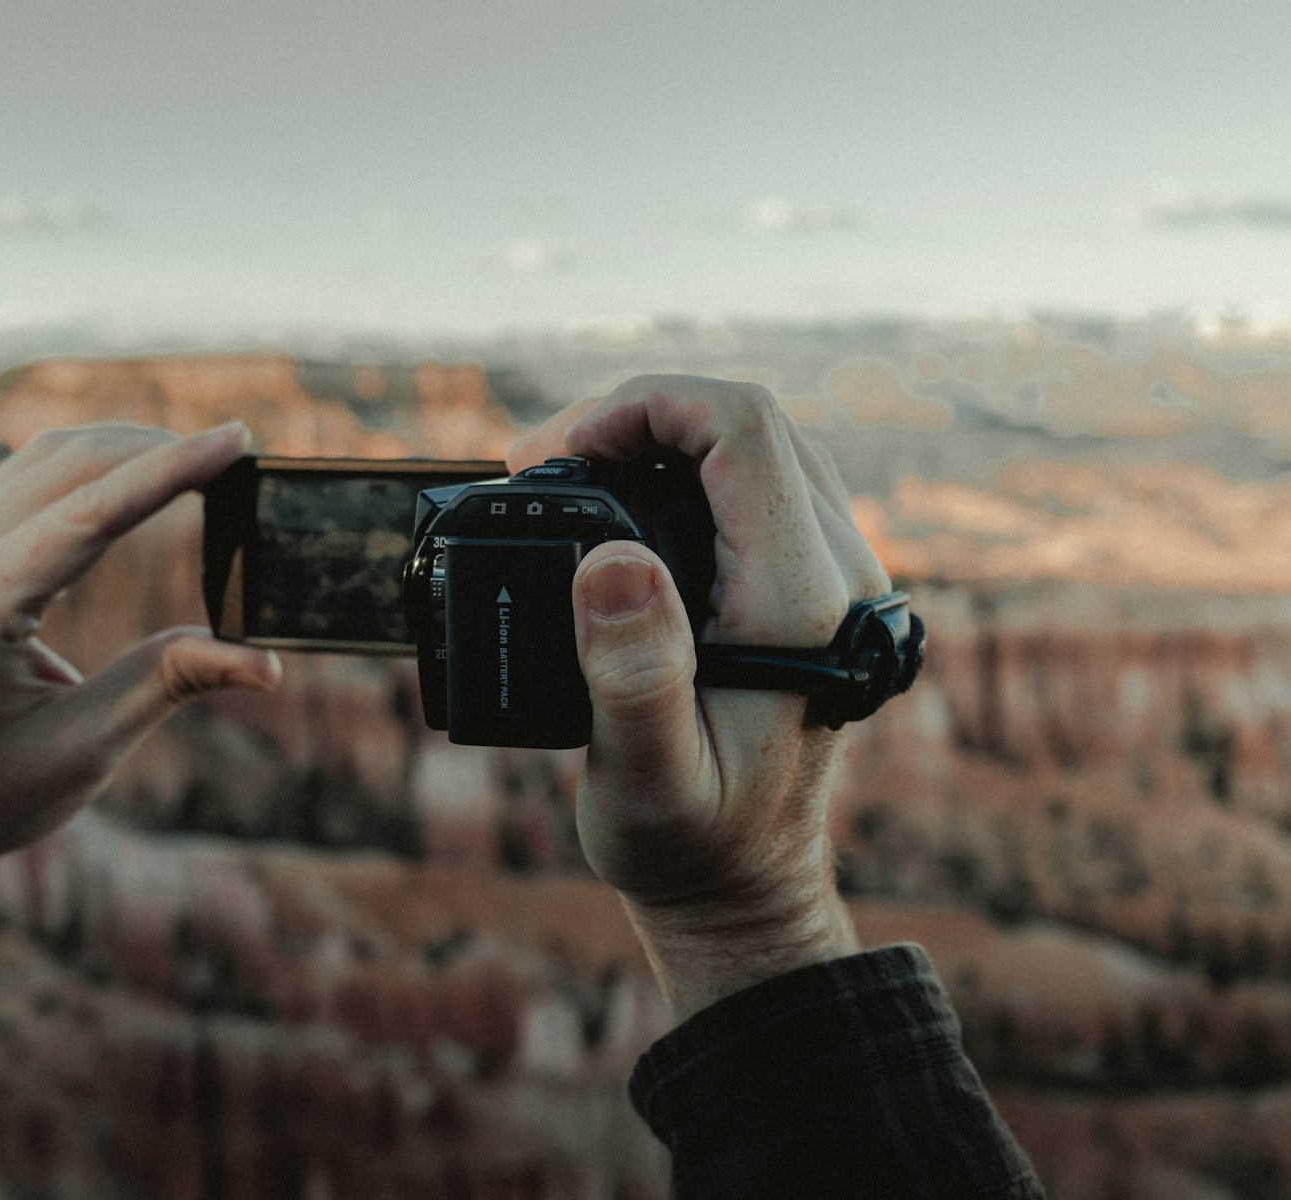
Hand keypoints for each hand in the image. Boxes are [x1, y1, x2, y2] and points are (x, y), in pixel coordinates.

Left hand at [0, 423, 281, 936]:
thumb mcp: (85, 749)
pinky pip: (27, 481)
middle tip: (241, 455)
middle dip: (159, 450)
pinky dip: (93, 470)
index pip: (92, 511)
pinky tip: (140, 479)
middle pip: (72, 466)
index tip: (236, 440)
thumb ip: (170, 683)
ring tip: (202, 461)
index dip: (172, 470)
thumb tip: (266, 662)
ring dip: (127, 450)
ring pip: (47, 459)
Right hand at [508, 376, 890, 1018]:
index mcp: (799, 601)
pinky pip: (755, 485)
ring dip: (657, 438)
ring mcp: (832, 576)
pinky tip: (618, 506)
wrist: (745, 887)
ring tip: (566, 477)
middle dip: (634, 417)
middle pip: (746, 423)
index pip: (742, 429)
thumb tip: (611, 557)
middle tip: (535, 467)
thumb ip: (634, 672)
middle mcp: (836, 573)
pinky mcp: (811, 586)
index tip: (555, 455)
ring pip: (753, 446)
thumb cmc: (689, 844)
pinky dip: (682, 471)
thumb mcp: (645, 777)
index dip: (642, 407)